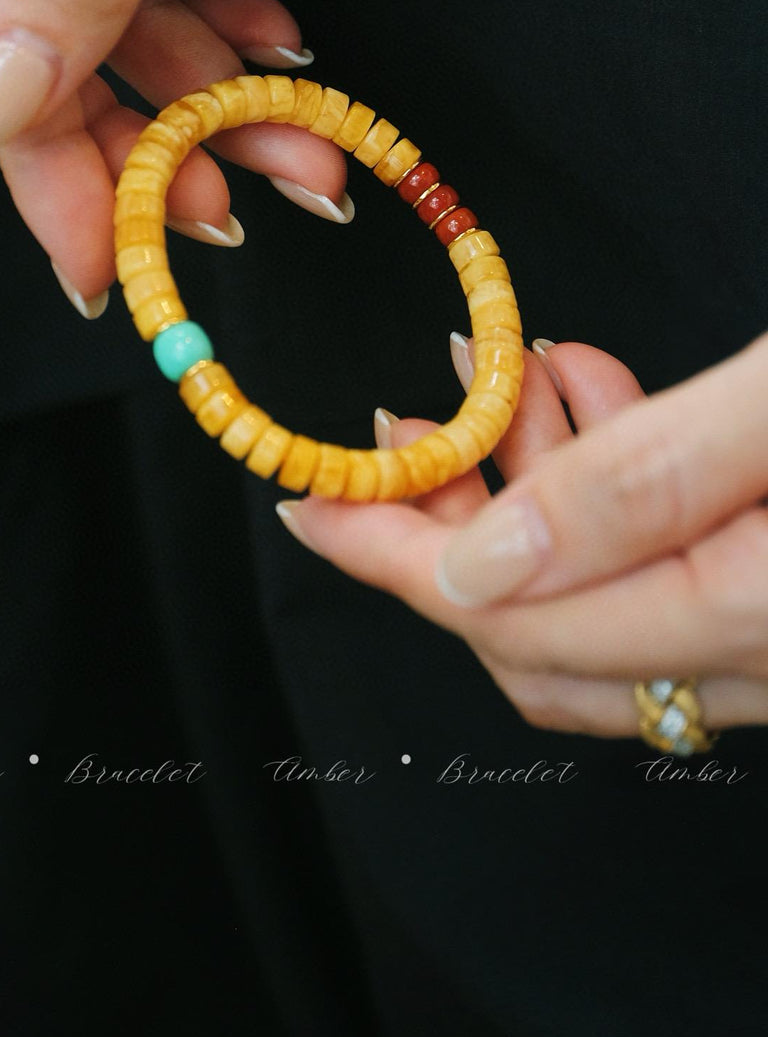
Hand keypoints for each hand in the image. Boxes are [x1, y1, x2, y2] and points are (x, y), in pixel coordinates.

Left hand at [278, 332, 767, 737]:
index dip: (396, 559)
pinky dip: (612, 485)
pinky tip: (593, 396)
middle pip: (542, 627)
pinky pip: (667, 566)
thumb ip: (641, 485)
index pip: (515, 619)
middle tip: (414, 426)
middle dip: (455, 520)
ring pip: (602, 589)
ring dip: (535, 481)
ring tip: (509, 377)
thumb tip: (479, 562)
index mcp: (751, 620)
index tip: (313, 508)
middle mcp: (761, 659)